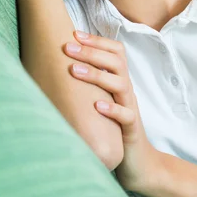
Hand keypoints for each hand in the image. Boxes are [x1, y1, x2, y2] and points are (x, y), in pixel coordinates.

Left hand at [63, 30, 160, 191]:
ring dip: (97, 75)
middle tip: (67, 47)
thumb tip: (57, 68)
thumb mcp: (101, 101)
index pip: (116, 52)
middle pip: (116, 62)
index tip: (74, 34)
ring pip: (120, 84)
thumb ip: (89, 86)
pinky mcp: (131, 130)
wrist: (139, 162)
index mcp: (119, 82)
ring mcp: (130, 109)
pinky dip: (112, 109)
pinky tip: (97, 107)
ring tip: (74, 70)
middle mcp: (126, 92)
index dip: (97, 41)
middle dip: (91, 51)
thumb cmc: (113, 129)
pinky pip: (126, 116)